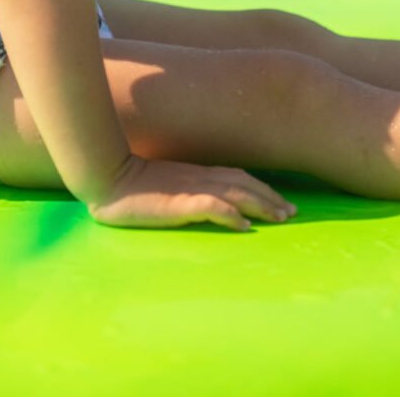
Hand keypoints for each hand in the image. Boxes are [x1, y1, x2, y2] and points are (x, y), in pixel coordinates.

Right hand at [85, 153, 296, 231]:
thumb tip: (211, 206)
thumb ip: (185, 192)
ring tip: (281, 217)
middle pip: (244, 183)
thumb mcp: (164, 185)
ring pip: (235, 192)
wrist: (106, 175)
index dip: (261, 188)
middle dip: (270, 197)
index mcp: (196, 173)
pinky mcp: (178, 203)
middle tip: (293, 212)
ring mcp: (189, 188)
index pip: (237, 177)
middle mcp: (199, 177)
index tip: (281, 202)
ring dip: (260, 204)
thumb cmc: (130, 183)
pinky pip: (210, 206)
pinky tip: (243, 225)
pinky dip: (230, 214)